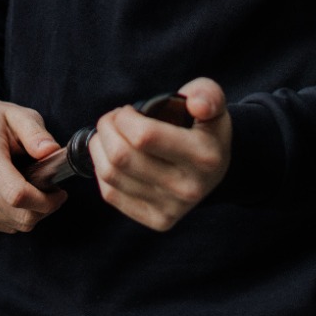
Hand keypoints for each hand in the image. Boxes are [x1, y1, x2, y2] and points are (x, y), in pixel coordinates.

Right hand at [0, 85, 68, 233]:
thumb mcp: (18, 115)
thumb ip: (36, 134)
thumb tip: (51, 152)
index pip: (17, 195)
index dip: (46, 201)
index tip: (59, 192)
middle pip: (19, 215)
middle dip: (43, 208)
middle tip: (50, 189)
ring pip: (13, 225)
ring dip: (30, 211)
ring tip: (30, 186)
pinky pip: (2, 226)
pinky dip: (15, 216)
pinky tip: (13, 193)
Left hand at [90, 77, 232, 231]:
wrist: (215, 169)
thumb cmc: (204, 128)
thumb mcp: (213, 103)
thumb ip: (207, 95)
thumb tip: (196, 104)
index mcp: (204, 156)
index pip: (144, 136)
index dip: (124, 117)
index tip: (128, 111)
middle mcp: (189, 188)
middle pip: (122, 156)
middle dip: (106, 129)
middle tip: (113, 120)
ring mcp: (172, 208)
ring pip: (110, 175)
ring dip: (99, 147)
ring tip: (109, 135)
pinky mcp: (157, 220)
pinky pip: (111, 194)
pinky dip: (102, 170)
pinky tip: (112, 157)